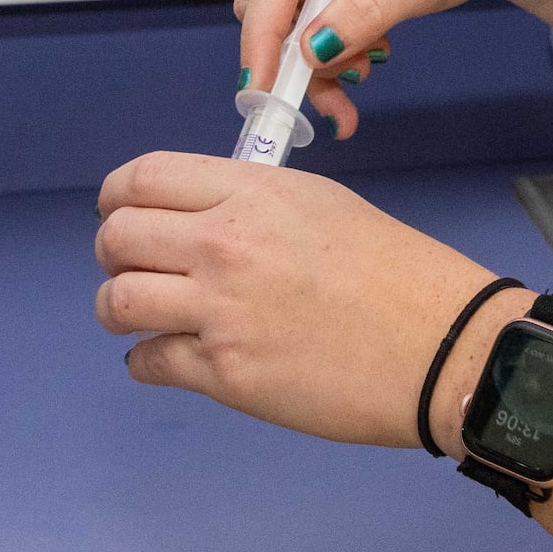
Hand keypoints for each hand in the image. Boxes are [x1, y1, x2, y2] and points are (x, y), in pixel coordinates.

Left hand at [93, 150, 521, 446]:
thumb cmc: (395, 273)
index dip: (117, 196)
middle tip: (131, 267)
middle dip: (113, 252)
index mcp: (250, 192)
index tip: (118, 211)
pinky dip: (145, 360)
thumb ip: (251, 202)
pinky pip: (148, 361)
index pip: (144, 178)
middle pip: (118, 236)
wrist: (439, 345)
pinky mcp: (225, 373)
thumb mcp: (320, 204)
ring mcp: (220, 310)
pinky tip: (163, 358)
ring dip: (118, 307)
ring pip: (118, 299)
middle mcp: (224, 243)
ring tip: (139, 315)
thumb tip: (202, 216)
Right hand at [235, 0, 539, 136]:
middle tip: (346, 93)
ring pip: (279, 12)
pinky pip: (296, 10)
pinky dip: (323, 43)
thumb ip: (368, 12)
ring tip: (368, 66)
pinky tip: (363, 50)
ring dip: (315, 55)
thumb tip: (311, 51)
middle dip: (298, 54)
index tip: (260, 92)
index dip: (262, 39)